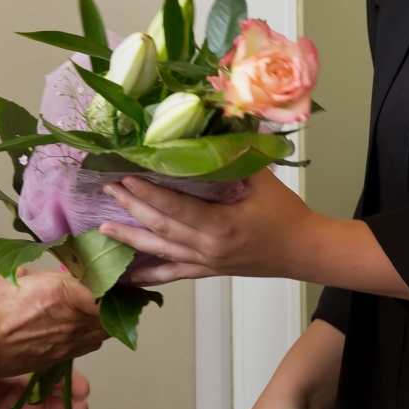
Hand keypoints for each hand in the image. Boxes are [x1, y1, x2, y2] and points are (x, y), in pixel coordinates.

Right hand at [0, 267, 106, 379]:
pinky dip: (92, 333)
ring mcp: (68, 342)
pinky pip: (90, 344)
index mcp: (61, 293)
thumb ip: (50, 276)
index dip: (113, 282)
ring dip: (105, 318)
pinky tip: (82, 324)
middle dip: (113, 300)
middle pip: (111, 312)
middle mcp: (71, 320)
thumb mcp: (18, 276)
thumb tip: (67, 274)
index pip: (107, 290)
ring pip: (104, 331)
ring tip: (97, 306)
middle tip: (109, 289)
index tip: (111, 274)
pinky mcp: (62, 358)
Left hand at [99, 169, 315, 283]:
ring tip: (104, 229)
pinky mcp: (209, 271)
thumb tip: (209, 131)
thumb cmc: (286, 214)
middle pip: (161, 228)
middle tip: (108, 190)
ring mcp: (207, 263)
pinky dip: (150, 275)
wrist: (304, 250)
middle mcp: (208, 248)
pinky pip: (174, 273)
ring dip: (131, 239)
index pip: (175, 208)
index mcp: (221, 226)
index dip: (147, 193)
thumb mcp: (262, 180)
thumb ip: (233, 157)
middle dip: (131, 208)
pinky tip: (129, 277)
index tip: (125, 177)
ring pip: (161, 252)